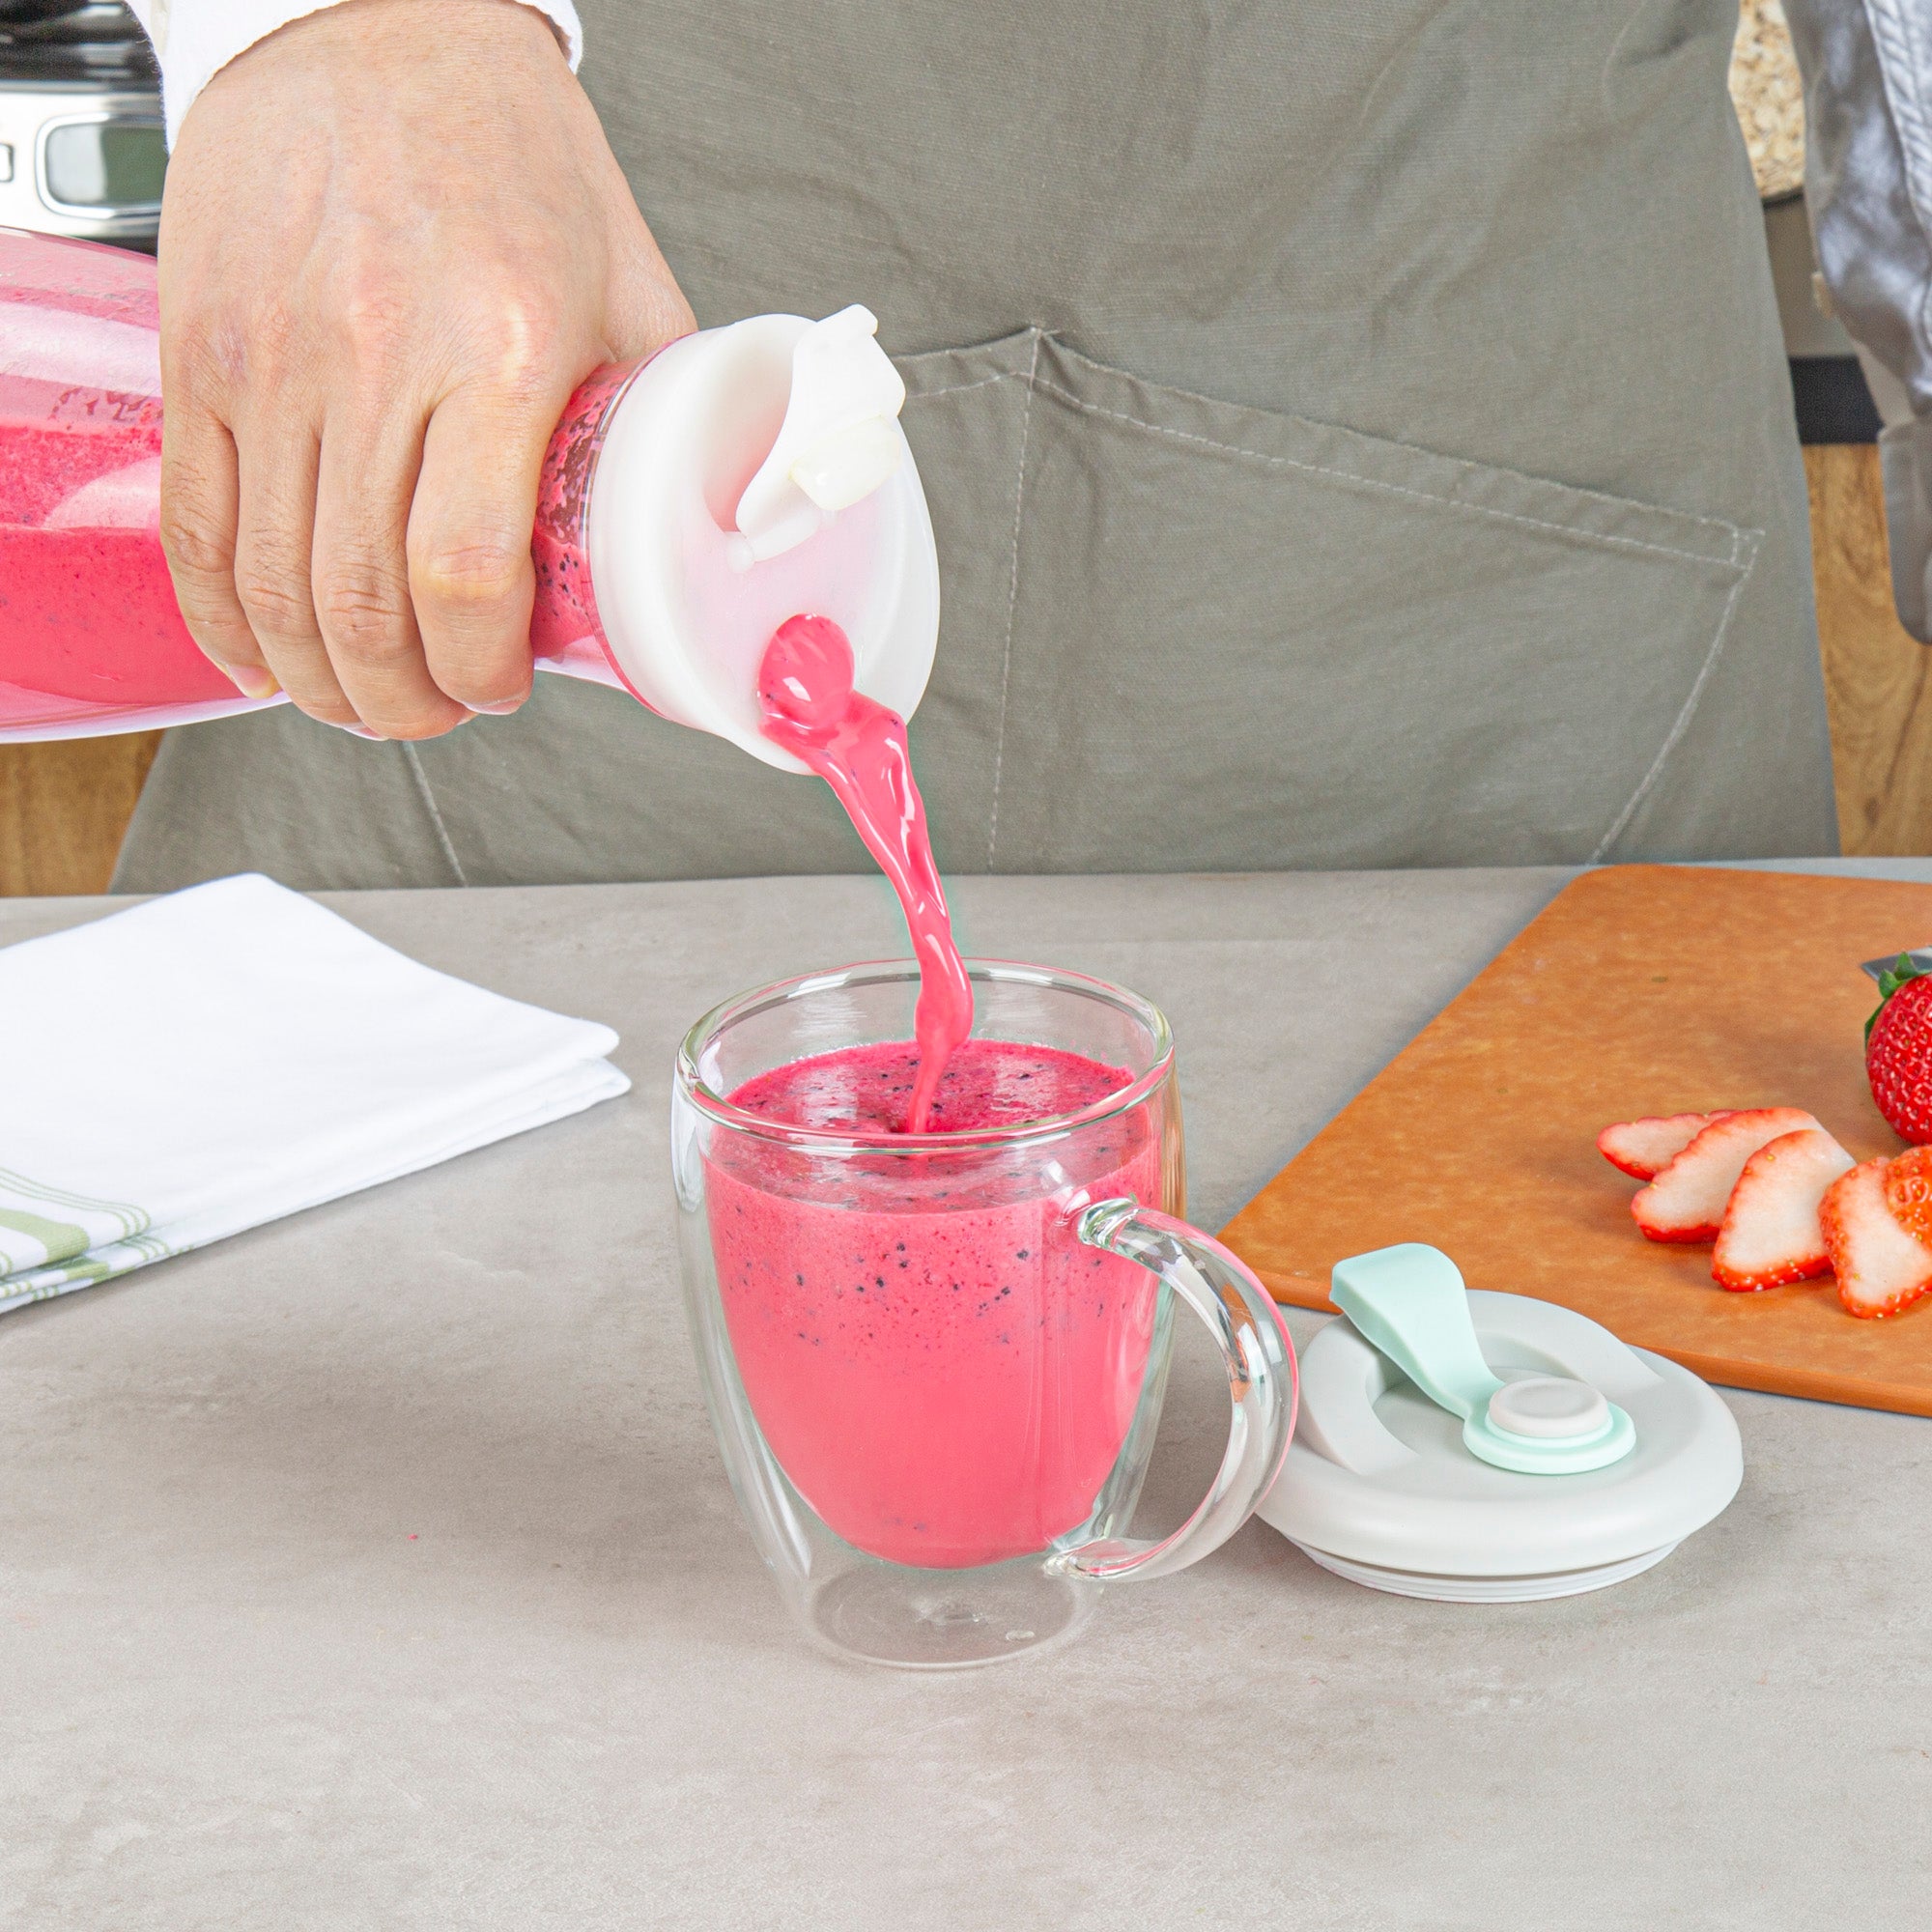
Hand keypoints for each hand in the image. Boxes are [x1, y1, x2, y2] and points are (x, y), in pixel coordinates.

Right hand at [157, 0, 693, 736]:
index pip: (467, 568)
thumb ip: (655, 415)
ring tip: (365, 699)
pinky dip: (224, 616)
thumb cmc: (508, 150)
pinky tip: (264, 653)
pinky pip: (196, 523)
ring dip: (319, 679)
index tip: (502, 686)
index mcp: (500, 349)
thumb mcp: (627, 281)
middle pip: (362, 601)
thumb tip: (694, 531)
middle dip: (402, 701)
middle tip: (435, 712)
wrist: (377, 25)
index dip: (480, 665)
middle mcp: (373, 358)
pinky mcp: (200, 354)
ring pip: (273, 583)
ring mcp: (271, 359)